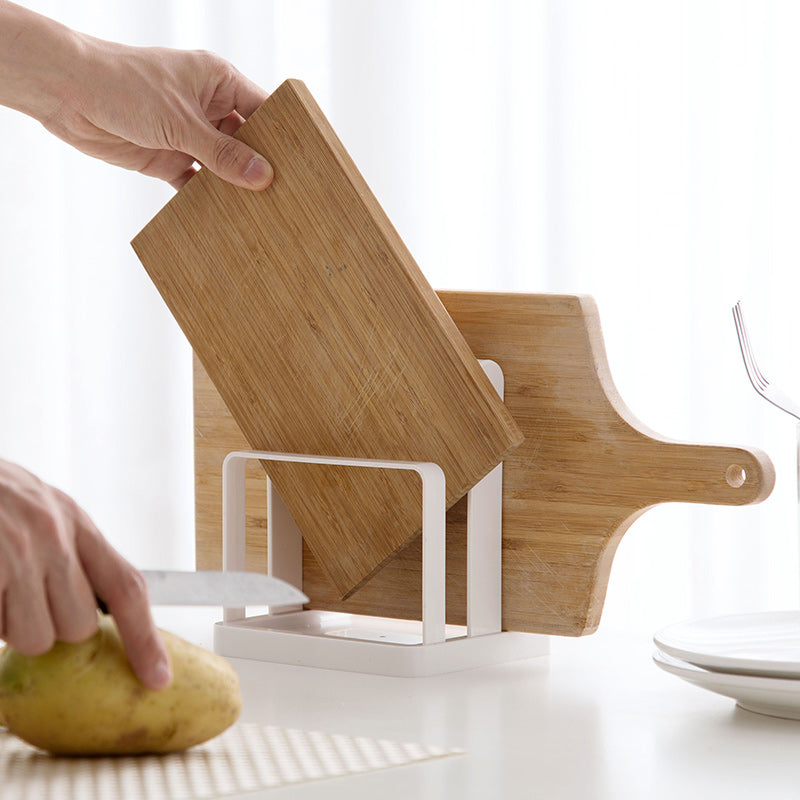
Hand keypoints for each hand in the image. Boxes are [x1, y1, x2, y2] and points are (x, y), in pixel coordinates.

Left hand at [0, 1, 271, 189]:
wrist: (65, 93)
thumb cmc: (124, 85)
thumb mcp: (182, 122)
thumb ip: (223, 153)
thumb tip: (263, 176)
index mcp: (217, 81)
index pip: (263, 108)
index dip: (283, 135)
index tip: (303, 163)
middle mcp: (207, 107)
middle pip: (246, 141)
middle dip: (261, 166)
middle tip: (286, 194)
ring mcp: (188, 134)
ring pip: (223, 165)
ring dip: (235, 185)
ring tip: (262, 211)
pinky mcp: (168, 158)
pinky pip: (197, 183)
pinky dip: (207, 198)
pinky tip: (225, 216)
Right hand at [0, 459, 170, 689]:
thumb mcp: (44, 511)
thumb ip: (72, 555)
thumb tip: (95, 615)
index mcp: (76, 524)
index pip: (127, 588)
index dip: (145, 638)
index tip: (157, 676)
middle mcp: (54, 536)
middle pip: (78, 627)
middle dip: (51, 627)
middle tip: (24, 597)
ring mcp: (18, 553)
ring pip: (34, 639)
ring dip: (12, 628)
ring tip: (0, 587)